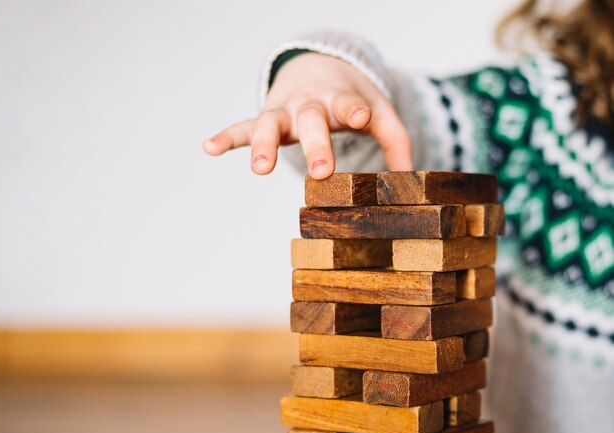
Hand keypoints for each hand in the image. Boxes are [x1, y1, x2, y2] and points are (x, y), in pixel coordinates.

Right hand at [203, 52, 412, 178]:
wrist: (318, 68)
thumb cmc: (349, 98)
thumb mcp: (377, 110)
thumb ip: (395, 139)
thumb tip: (409, 177)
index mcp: (341, 99)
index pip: (348, 102)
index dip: (354, 109)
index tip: (359, 117)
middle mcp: (310, 104)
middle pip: (311, 120)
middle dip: (315, 144)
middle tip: (321, 171)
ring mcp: (284, 111)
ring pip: (270, 123)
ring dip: (264, 144)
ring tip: (260, 168)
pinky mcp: (265, 118)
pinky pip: (243, 127)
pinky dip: (226, 137)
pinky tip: (209, 147)